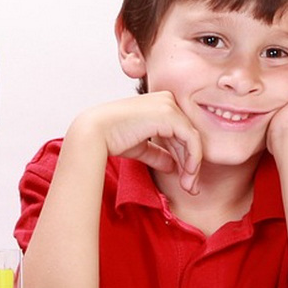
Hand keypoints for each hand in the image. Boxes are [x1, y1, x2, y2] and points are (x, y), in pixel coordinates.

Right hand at [72, 92, 201, 193]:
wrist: (94, 134)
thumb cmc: (111, 138)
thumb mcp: (141, 147)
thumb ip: (158, 153)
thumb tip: (173, 166)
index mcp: (160, 104)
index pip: (181, 133)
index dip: (184, 157)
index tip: (185, 180)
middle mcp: (167, 100)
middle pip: (188, 137)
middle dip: (191, 164)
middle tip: (191, 188)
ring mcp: (169, 105)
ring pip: (193, 140)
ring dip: (192, 166)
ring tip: (189, 187)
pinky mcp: (170, 115)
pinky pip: (192, 140)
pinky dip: (193, 159)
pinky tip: (188, 175)